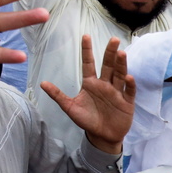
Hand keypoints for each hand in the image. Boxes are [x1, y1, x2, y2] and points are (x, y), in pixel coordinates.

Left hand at [41, 36, 134, 154]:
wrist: (101, 136)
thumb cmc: (86, 119)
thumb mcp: (70, 107)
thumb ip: (57, 95)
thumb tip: (41, 83)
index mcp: (90, 83)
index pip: (88, 64)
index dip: (87, 51)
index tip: (85, 36)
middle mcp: (104, 84)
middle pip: (107, 65)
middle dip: (110, 53)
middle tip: (114, 39)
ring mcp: (116, 92)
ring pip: (119, 75)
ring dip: (121, 64)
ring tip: (121, 53)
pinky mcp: (126, 102)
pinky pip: (129, 91)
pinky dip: (129, 84)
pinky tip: (128, 77)